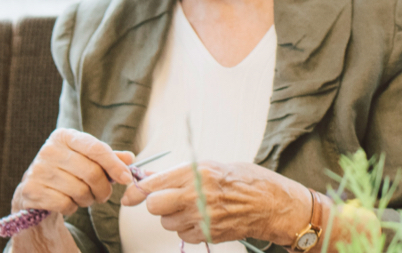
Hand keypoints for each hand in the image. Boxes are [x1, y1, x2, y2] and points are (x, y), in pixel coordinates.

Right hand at [11, 129, 136, 215]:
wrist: (36, 190)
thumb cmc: (67, 172)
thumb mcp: (86, 159)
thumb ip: (108, 158)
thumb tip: (130, 158)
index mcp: (64, 136)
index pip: (96, 148)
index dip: (115, 165)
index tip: (126, 178)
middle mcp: (49, 150)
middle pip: (92, 172)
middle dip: (103, 189)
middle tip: (103, 195)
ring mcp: (38, 170)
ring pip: (80, 191)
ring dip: (88, 200)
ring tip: (83, 197)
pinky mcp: (32, 190)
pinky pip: (66, 204)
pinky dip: (72, 208)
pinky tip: (67, 203)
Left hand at [119, 161, 313, 244]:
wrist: (272, 204)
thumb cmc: (245, 180)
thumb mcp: (211, 167)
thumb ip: (178, 174)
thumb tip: (148, 178)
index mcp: (198, 173)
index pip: (154, 184)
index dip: (136, 191)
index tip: (128, 197)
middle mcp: (198, 195)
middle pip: (155, 206)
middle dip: (157, 204)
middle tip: (167, 201)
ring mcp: (203, 218)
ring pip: (168, 223)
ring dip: (173, 218)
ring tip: (193, 208)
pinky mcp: (209, 235)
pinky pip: (184, 235)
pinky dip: (188, 229)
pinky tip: (203, 219)